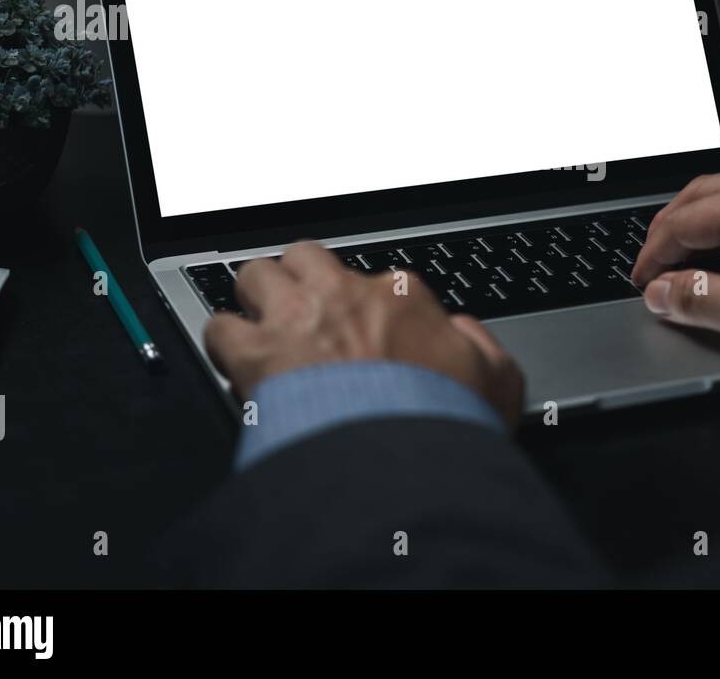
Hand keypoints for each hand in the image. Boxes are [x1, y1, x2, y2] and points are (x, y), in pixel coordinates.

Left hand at [203, 242, 524, 428]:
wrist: (398, 460)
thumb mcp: (499, 379)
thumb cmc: (445, 422)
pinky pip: (220, 327)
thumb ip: (480, 346)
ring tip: (263, 328)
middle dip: (300, 281)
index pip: (375, 280)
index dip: (367, 307)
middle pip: (305, 257)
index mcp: (401, 296)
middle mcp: (344, 295)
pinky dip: (225, 343)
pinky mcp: (256, 354)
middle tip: (303, 313)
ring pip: (256, 276)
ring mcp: (296, 320)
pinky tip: (236, 362)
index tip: (365, 332)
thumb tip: (463, 332)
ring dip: (258, 301)